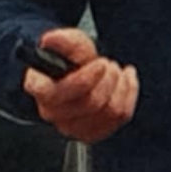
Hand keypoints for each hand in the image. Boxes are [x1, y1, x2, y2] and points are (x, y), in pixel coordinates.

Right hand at [23, 28, 138, 142]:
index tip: (99, 63)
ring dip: (120, 85)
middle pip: (90, 103)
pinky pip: (121, 117)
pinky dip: (130, 93)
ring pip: (108, 112)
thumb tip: (51, 39)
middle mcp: (53, 113)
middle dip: (108, 78)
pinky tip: (126, 79)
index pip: (55, 94)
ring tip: (115, 70)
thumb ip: (62, 40)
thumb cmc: (68, 60)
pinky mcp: (93, 132)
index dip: (82, 80)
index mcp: (41, 89)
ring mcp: (72, 127)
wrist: (77, 72)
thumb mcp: (67, 43)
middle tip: (108, 63)